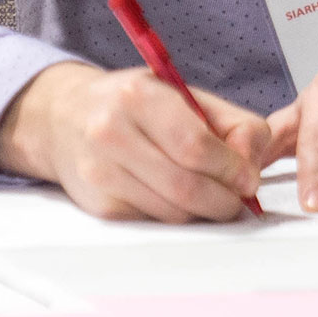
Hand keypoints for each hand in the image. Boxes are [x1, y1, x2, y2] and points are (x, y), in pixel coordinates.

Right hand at [0, 60, 274, 222]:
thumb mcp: (182, 94)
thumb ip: (231, 123)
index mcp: (138, 96)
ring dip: (203, 212)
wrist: (65, 117)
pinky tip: (175, 197)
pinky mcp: (99, 205)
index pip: (195, 146)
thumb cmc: (133, 105)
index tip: (247, 177)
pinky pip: (155, 223)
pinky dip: (176, 216)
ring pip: (173, 212)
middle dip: (225, 199)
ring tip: (208, 194)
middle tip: (237, 197)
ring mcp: (100, 172)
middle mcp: (111, 132)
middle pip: (186, 187)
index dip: (232, 169)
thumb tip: (253, 166)